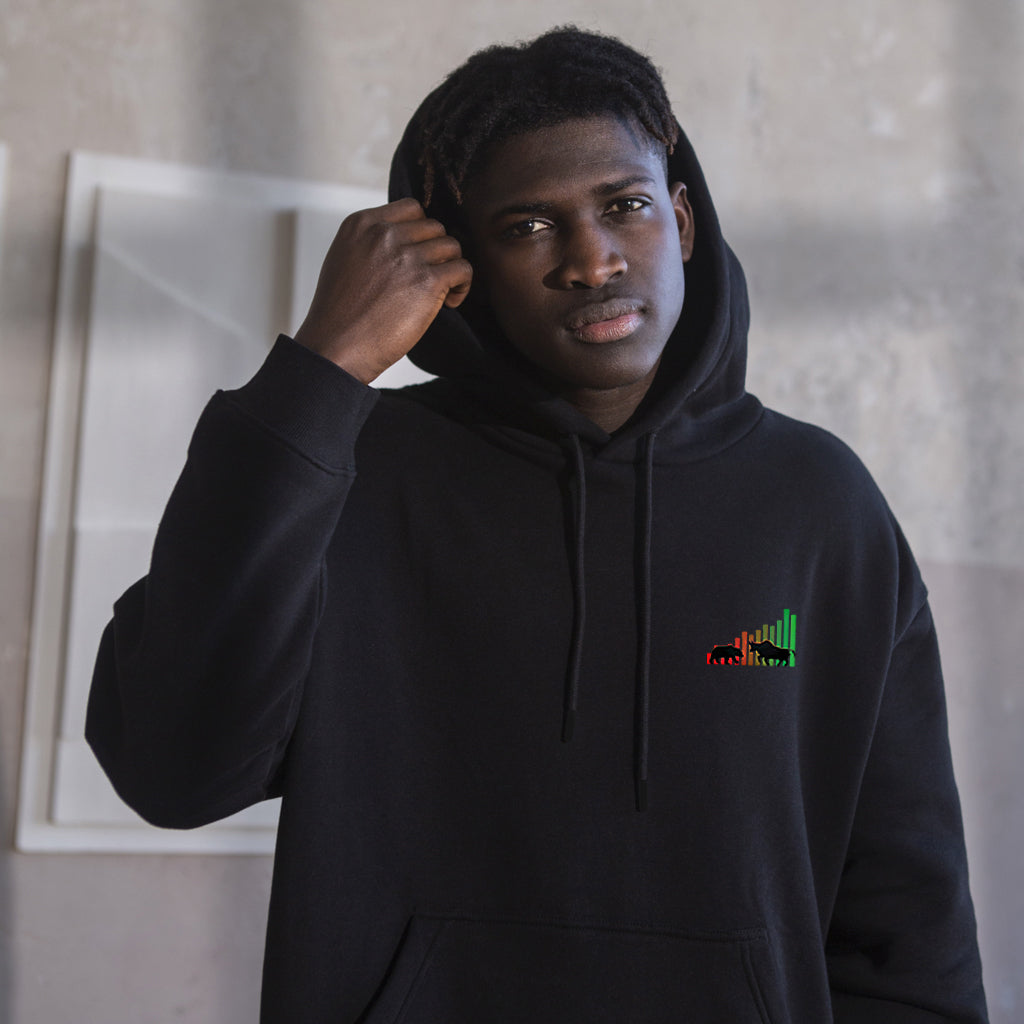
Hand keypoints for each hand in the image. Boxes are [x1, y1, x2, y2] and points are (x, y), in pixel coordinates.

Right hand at [293, 198, 471, 382]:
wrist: (336, 347)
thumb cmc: (340, 314)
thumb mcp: (345, 259)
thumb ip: (372, 242)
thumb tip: (407, 241)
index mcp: (362, 224)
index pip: (411, 209)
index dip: (421, 233)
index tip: (418, 257)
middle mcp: (384, 234)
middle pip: (434, 227)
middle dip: (436, 253)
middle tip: (429, 280)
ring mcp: (406, 257)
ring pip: (451, 246)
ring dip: (451, 268)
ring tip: (441, 292)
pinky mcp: (427, 282)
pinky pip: (463, 269)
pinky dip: (463, 285)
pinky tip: (450, 302)